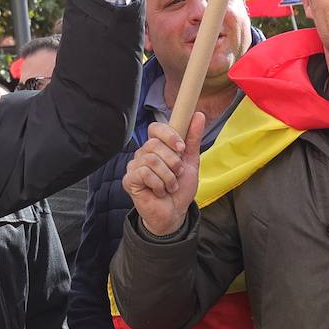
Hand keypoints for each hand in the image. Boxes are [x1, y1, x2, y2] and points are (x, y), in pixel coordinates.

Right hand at [122, 116, 204, 236]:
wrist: (174, 213)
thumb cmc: (180, 188)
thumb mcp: (190, 162)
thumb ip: (193, 139)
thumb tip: (198, 115)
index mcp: (157, 147)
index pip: (156, 128)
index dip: (169, 135)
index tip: (181, 148)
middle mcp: (143, 154)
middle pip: (154, 144)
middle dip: (173, 162)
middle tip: (178, 174)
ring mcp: (134, 166)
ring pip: (151, 160)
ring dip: (168, 176)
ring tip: (171, 186)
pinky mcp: (129, 180)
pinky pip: (144, 173)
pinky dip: (159, 184)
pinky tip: (160, 192)